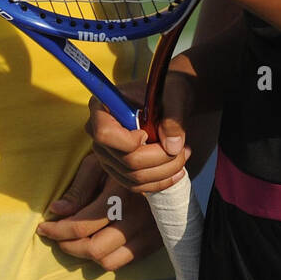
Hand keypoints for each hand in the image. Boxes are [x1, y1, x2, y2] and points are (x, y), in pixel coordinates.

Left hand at [37, 151, 163, 269]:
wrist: (165, 166)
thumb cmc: (126, 162)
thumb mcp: (101, 164)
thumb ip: (79, 188)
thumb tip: (57, 210)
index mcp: (120, 195)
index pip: (81, 225)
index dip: (56, 230)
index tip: (43, 227)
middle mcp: (136, 218)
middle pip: (94, 249)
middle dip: (67, 245)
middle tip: (56, 235)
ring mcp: (148, 233)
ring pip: (108, 261)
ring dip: (85, 255)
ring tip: (74, 241)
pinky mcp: (154, 242)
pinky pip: (124, 262)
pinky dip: (105, 257)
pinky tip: (96, 242)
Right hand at [87, 73, 194, 193]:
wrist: (167, 102)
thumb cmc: (167, 94)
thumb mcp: (174, 97)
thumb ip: (173, 118)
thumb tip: (172, 147)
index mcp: (102, 107)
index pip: (105, 134)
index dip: (129, 141)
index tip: (148, 133)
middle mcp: (97, 132)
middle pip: (126, 160)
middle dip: (160, 159)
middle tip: (183, 149)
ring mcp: (105, 154)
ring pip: (133, 177)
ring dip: (164, 171)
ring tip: (184, 155)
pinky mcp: (117, 169)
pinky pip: (136, 186)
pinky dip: (160, 182)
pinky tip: (177, 171)